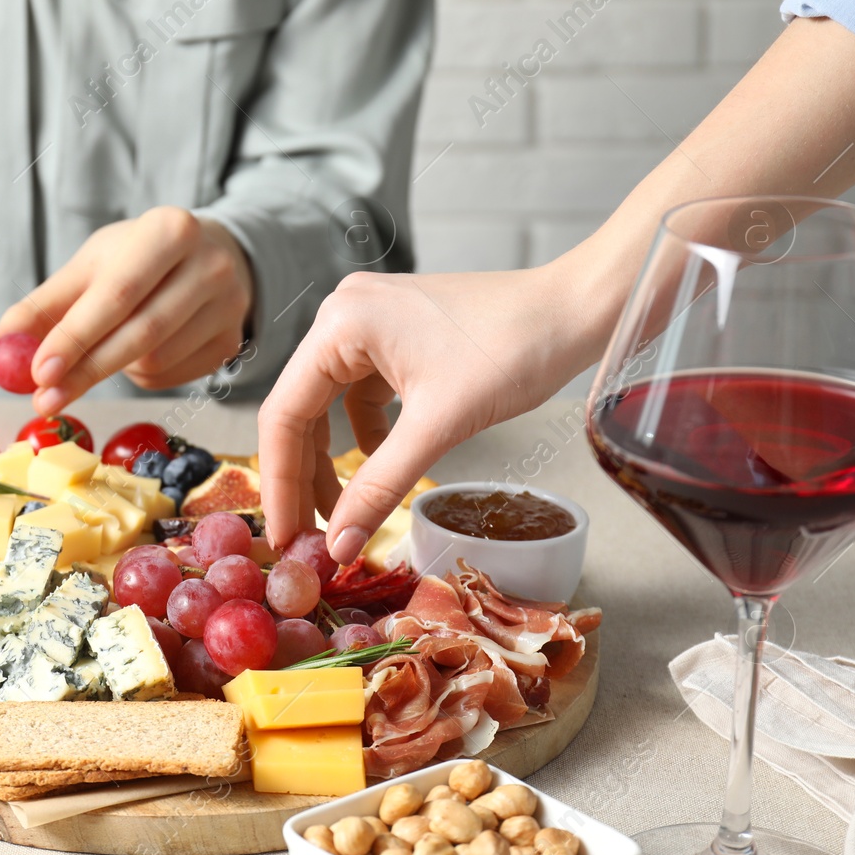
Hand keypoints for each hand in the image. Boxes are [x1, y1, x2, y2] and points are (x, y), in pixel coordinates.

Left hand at [0, 206, 253, 413]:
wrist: (208, 255)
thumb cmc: (137, 260)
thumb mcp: (89, 268)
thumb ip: (38, 309)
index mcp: (169, 230)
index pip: (116, 293)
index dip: (75, 336)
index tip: (37, 373)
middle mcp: (210, 265)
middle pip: (141, 333)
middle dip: (86, 371)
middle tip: (44, 399)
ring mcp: (229, 305)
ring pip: (156, 361)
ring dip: (116, 368)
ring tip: (105, 347)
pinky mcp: (232, 339)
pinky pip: (173, 377)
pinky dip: (142, 374)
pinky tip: (139, 351)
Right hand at [258, 266, 604, 562]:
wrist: (574, 310)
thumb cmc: (514, 349)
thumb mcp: (438, 427)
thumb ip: (380, 487)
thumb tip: (339, 545)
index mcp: (340, 324)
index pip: (284, 415)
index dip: (280, 483)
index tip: (284, 537)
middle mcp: (343, 314)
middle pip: (301, 410)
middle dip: (304, 477)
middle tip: (307, 537)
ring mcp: (369, 322)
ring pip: (329, 405)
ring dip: (333, 460)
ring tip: (341, 513)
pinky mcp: (395, 335)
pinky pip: (360, 394)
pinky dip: (367, 435)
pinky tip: (381, 464)